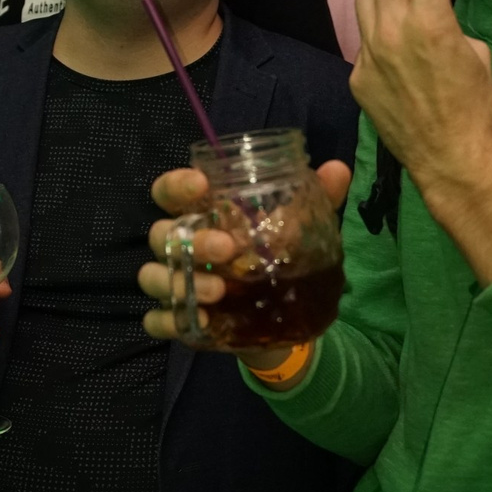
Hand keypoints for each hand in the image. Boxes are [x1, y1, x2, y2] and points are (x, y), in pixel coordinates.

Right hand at [136, 161, 351, 368]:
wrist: (283, 318)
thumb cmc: (278, 259)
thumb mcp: (301, 229)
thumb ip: (317, 200)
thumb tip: (338, 169)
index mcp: (200, 216)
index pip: (169, 193)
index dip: (176, 185)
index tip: (202, 184)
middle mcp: (180, 247)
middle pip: (161, 235)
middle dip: (192, 240)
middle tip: (229, 248)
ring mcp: (175, 284)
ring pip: (153, 276)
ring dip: (180, 281)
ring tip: (220, 290)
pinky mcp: (179, 320)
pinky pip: (156, 320)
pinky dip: (171, 321)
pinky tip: (203, 322)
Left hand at [342, 0, 491, 283]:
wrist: (451, 159)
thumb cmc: (475, 105)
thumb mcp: (473, 51)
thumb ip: (445, 20)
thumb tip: (432, 10)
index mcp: (432, 18)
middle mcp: (395, 29)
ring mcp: (371, 53)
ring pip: (368, 1)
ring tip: (408, 27)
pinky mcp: (358, 77)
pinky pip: (366, 44)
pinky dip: (382, 47)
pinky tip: (403, 77)